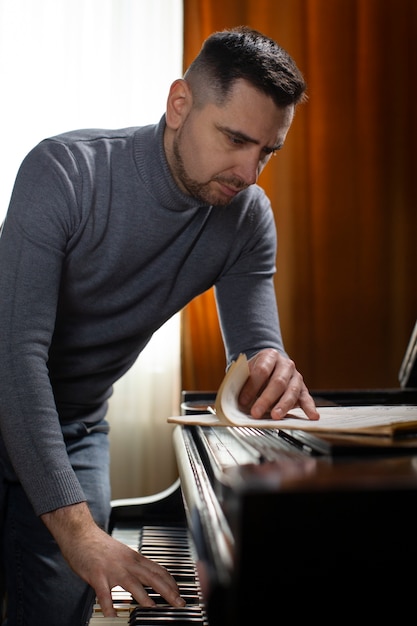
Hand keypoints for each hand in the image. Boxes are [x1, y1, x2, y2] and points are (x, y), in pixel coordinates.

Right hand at [42, 502, 185, 616]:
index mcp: (134, 558)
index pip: (158, 570)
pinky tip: (112, 616)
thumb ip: (133, 566)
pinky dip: (109, 606)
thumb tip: (144, 578)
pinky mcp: (97, 575)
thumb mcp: (122, 553)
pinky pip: (104, 594)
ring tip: (153, 608)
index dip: (171, 582)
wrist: (80, 533)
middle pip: (152, 577)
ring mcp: (112, 569)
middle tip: (178, 602)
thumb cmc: (99, 545)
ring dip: (144, 597)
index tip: (178, 593)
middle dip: (167, 591)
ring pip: (132, 584)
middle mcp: (126, 563)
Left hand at [238, 348, 319, 420]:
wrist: (270, 364)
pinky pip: (306, 398)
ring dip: (283, 405)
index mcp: (270, 356)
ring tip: (276, 416)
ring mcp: (296, 376)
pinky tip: (312, 415)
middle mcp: (286, 364)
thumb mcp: (246, 371)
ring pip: (292, 391)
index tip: (243, 400)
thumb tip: (234, 402)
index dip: (252, 386)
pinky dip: (310, 407)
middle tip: (256, 412)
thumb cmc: (255, 371)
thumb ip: (241, 383)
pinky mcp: (303, 389)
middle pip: (278, 382)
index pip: (261, 370)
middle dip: (266, 399)